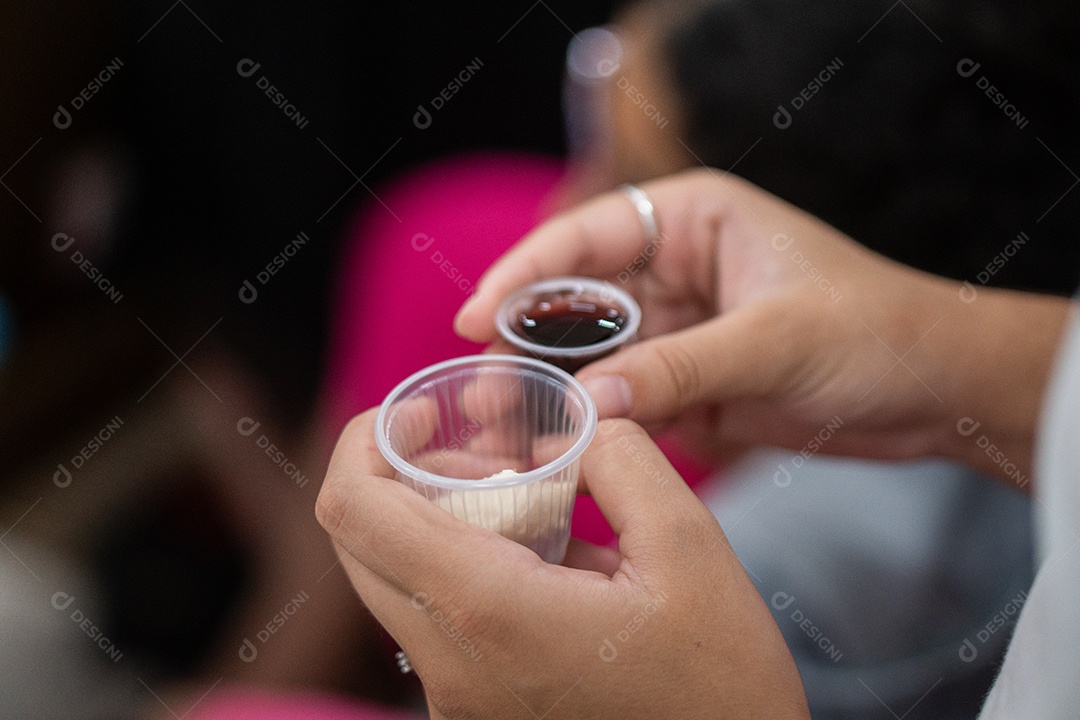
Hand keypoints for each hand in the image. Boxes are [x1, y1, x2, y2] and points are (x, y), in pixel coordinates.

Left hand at [316, 411, 809, 718]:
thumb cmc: (721, 686)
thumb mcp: (689, 548)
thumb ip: (621, 459)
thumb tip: (571, 425)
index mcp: (489, 612)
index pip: (354, 510)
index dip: (366, 439)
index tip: (426, 412)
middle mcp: (448, 666)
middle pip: (359, 543)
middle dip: (405, 475)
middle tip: (481, 452)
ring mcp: (453, 701)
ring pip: (393, 582)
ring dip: (435, 522)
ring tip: (526, 499)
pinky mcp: (471, 714)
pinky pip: (432, 623)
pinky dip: (461, 570)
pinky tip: (543, 560)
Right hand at [456, 169, 1066, 481]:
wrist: (937, 391)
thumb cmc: (874, 333)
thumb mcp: (775, 342)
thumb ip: (681, 367)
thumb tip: (589, 401)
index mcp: (692, 219)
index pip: (586, 236)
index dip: (522, 274)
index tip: (472, 316)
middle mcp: (674, 266)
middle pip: (576, 301)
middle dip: (529, 345)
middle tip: (484, 392)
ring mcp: (679, 327)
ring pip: (595, 355)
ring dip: (556, 389)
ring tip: (509, 428)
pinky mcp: (689, 380)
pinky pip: (627, 396)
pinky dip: (597, 421)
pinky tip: (561, 446)